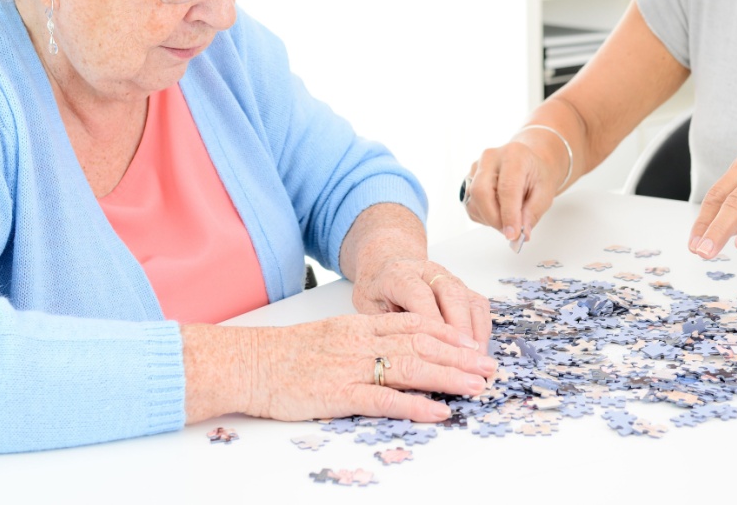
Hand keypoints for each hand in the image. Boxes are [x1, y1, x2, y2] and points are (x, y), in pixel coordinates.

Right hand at [240, 312, 496, 422]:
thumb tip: (394, 353)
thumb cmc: (283, 355)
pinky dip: (415, 405)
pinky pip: (384, 399)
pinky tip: (438, 411)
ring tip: (477, 387)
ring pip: (411, 367)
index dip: (448, 333)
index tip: (473, 343)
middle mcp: (360, 341)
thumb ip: (361, 341)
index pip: (414, 323)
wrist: (246, 363)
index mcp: (358, 325)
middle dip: (460, 356)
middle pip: (422, 344)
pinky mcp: (338, 394)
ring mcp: (350, 366)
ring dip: (449, 377)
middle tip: (490, 367)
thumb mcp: (328, 337)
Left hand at [350, 257, 492, 353]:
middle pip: (452, 295)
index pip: (419, 295)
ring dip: (475, 332)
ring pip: (470, 300)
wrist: (386, 266)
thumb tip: (399, 361)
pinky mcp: (463, 288)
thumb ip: (384, 329)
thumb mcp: (368, 309)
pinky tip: (478, 351)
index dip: (430, 322)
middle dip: (460, 330)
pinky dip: (482, 329)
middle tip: (464, 361)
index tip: (436, 349)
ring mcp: (449, 279)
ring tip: (475, 362)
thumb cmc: (377, 292)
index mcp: (399, 276)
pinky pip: (479, 306)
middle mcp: (429, 272)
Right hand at [460, 133, 565, 248]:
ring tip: (508, 218)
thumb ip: (532, 213)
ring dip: (490, 219)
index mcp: (513, 155)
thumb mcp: (545, 192)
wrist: (528, 164)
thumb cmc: (536, 175)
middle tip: (509, 231)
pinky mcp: (468, 180)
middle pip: (481, 192)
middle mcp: (490, 158)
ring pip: (473, 202)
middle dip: (494, 219)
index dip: (509, 215)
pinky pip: (470, 206)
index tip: (513, 234)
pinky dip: (484, 216)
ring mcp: (476, 168)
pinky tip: (499, 211)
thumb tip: (521, 233)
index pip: (507, 188)